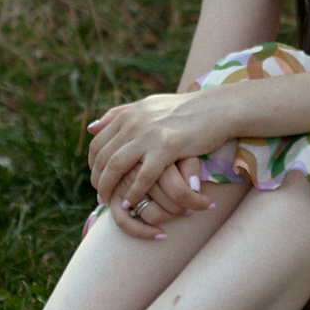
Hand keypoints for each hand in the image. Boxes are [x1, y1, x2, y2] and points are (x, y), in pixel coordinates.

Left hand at [84, 92, 230, 225]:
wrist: (218, 108)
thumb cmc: (186, 110)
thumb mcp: (149, 105)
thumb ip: (120, 114)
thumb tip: (91, 126)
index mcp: (129, 114)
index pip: (98, 143)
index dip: (93, 165)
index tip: (97, 179)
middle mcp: (134, 122)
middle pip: (103, 157)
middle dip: (98, 180)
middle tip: (100, 196)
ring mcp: (149, 135)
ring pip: (116, 166)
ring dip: (108, 187)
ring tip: (109, 202)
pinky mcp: (167, 147)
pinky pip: (143, 176)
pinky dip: (133, 193)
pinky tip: (130, 203)